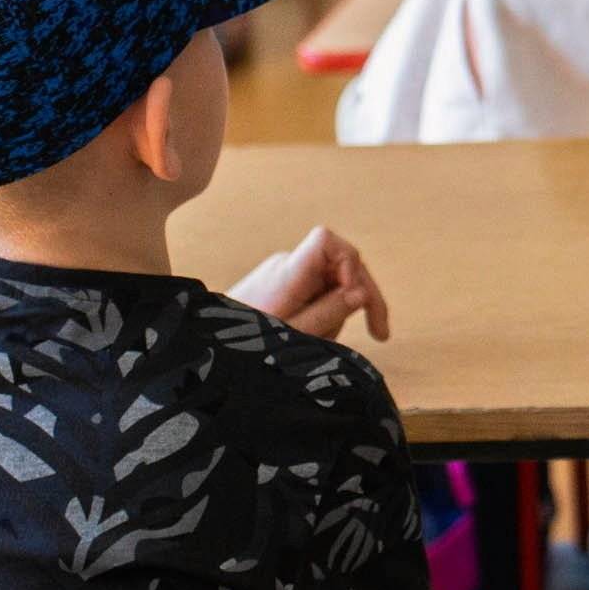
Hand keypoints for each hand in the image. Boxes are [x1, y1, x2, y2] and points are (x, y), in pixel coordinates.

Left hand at [230, 226, 392, 342]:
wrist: (210, 349)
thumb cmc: (247, 345)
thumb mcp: (295, 336)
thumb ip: (329, 313)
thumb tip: (361, 293)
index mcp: (288, 273)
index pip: (326, 240)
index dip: (349, 261)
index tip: (354, 296)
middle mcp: (286, 266)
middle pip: (340, 263)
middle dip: (358, 296)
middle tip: (378, 333)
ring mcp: (283, 274)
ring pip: (332, 280)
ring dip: (340, 310)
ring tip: (325, 340)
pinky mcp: (281, 285)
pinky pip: (317, 290)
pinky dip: (326, 312)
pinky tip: (319, 334)